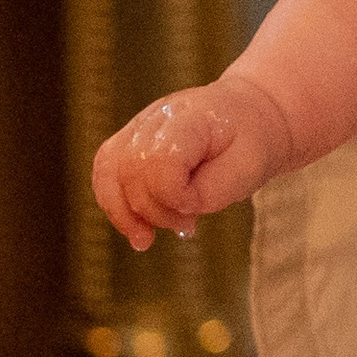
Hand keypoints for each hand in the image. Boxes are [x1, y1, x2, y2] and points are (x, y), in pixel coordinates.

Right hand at [93, 77, 293, 248]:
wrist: (252, 116)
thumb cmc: (252, 143)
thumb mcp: (250, 169)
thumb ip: (213, 191)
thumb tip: (178, 207)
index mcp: (192, 116)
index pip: (161, 160)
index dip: (174, 196)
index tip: (197, 209)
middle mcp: (157, 116)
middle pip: (131, 169)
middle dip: (154, 210)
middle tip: (186, 227)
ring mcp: (139, 126)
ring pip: (108, 171)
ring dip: (125, 213)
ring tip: (146, 239)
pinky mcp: (129, 141)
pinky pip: (105, 173)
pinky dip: (115, 205)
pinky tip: (136, 228)